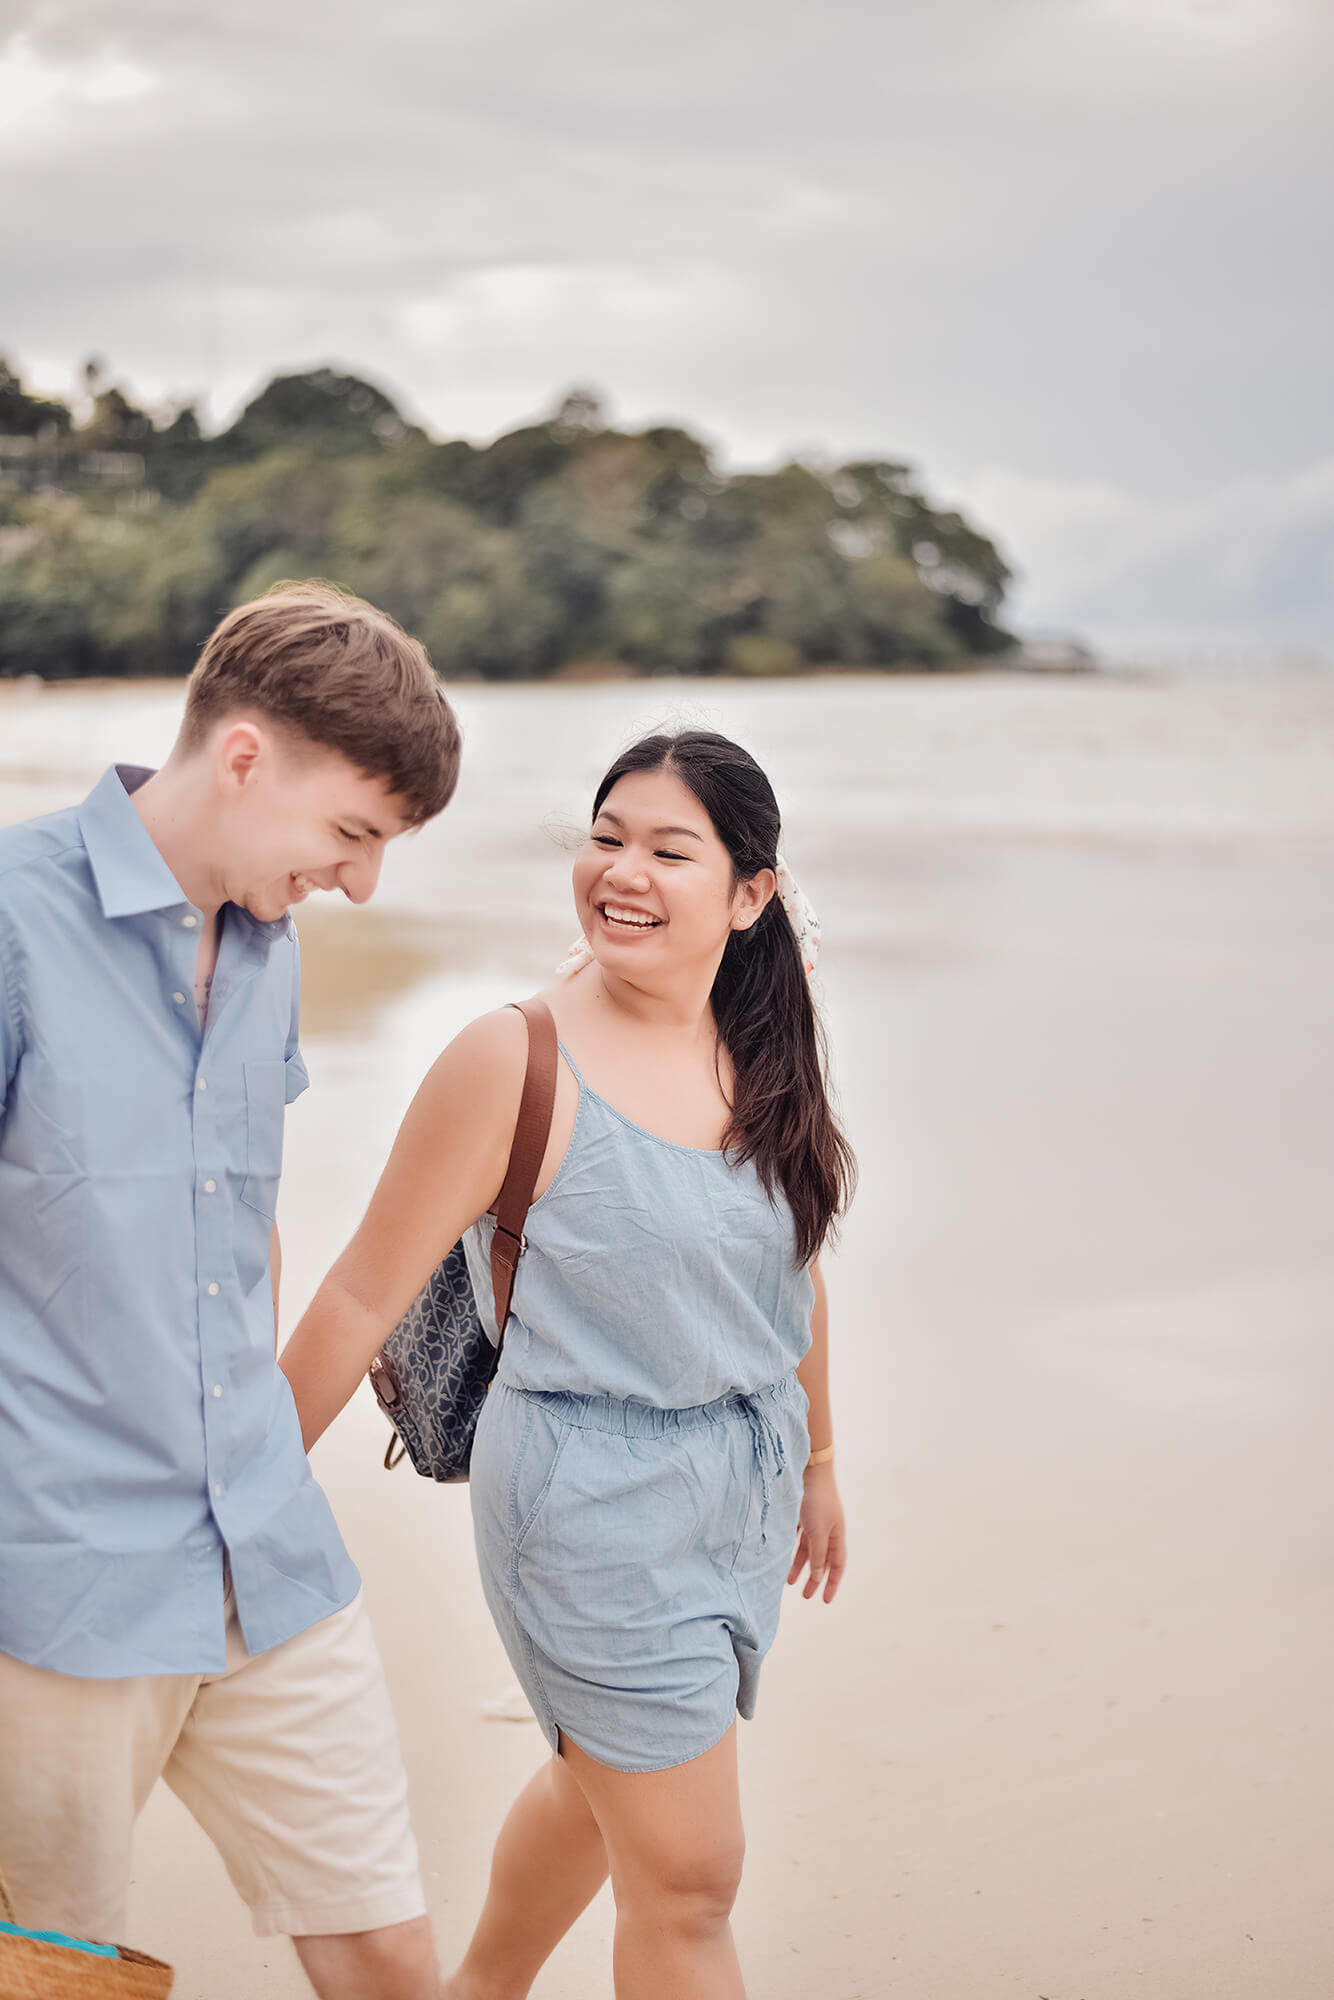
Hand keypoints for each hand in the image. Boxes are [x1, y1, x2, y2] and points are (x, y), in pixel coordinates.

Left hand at [787, 1464, 845, 1602]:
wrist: (809, 1468)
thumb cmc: (817, 1499)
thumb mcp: (818, 1531)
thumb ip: (818, 1555)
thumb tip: (819, 1576)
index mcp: (837, 1534)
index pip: (837, 1565)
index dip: (832, 1583)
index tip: (825, 1601)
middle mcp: (827, 1529)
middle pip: (822, 1560)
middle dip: (814, 1579)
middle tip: (806, 1596)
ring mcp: (814, 1521)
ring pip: (807, 1549)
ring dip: (799, 1565)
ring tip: (788, 1581)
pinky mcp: (801, 1513)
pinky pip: (797, 1537)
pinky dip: (791, 1548)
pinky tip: (782, 1555)